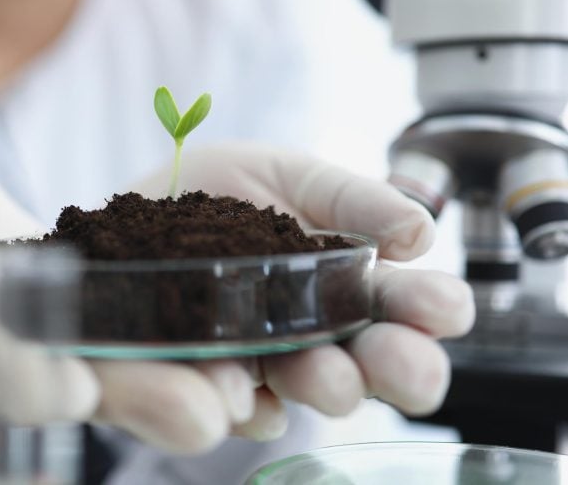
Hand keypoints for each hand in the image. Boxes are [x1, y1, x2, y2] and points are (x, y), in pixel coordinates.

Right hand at [0, 145, 258, 452]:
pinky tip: (274, 378)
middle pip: (94, 388)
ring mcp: (93, 348)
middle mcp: (38, 356)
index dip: (23, 376)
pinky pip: (184, 356)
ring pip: (150, 380)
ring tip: (257, 393)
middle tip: (206, 414)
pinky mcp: (137, 328)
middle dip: (146, 401)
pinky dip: (227, 368)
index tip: (64, 385)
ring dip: (205, 392)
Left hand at [133, 143, 474, 435]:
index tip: (443, 307)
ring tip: (330, 376)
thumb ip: (353, 200)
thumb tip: (419, 232)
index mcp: (349, 285)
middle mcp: (316, 333)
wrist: (146, 202)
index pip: (405, 307)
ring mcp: (264, 362)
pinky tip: (242, 395)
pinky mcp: (208, 384)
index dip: (431, 309)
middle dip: (394, 366)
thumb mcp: (293, 178)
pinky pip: (232, 410)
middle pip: (370, 364)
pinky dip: (241, 405)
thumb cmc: (227, 191)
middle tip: (408, 365)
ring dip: (326, 385)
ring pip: (306, 389)